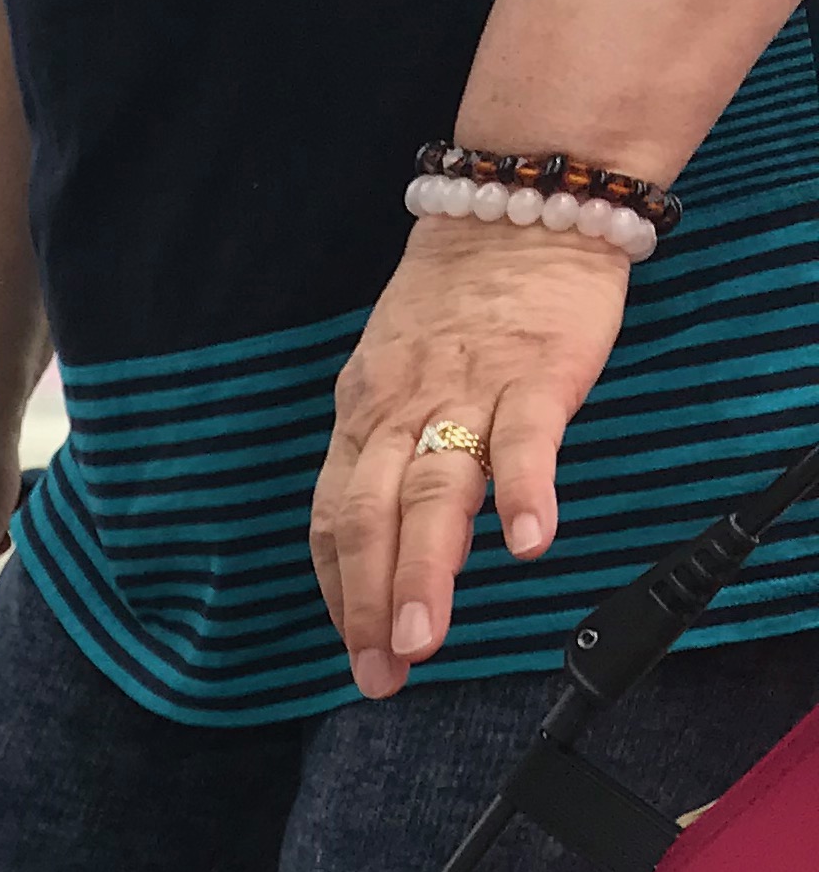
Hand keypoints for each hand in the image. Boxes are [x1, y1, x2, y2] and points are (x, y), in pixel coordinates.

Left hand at [312, 216, 633, 698]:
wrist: (521, 199)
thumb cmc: (462, 301)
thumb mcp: (400, 375)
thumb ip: (395, 455)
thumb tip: (402, 543)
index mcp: (364, 416)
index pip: (335, 520)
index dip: (340, 592)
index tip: (354, 655)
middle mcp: (402, 409)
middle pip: (371, 516)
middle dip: (367, 603)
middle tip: (380, 672)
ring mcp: (469, 389)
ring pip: (433, 490)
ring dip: (424, 571)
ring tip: (422, 638)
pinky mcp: (536, 369)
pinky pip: (526, 437)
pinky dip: (524, 490)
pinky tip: (527, 543)